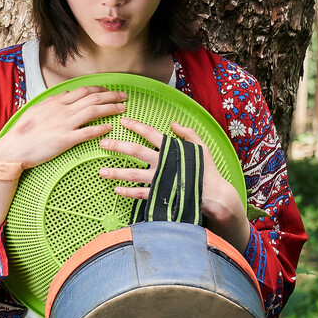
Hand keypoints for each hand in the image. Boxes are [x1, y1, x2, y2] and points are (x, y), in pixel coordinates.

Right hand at [0, 86, 126, 179]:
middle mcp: (62, 110)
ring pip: (94, 111)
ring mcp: (64, 124)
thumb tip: (65, 95)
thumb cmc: (22, 131)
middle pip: (93, 97)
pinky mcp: (65, 139)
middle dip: (111, 95)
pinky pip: (88, 132)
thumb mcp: (36, 110)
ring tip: (122, 109)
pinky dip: (101, 128)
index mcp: (55, 102)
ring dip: (111, 108)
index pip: (83, 90)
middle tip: (124, 96)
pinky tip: (110, 127)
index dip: (99, 89)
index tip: (109, 90)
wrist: (13, 148)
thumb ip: (52, 102)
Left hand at [97, 118, 248, 249]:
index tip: (123, 121)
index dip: (136, 126)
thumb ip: (188, 133)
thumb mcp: (201, 147)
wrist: (216, 196)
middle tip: (103, 143)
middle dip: (117, 146)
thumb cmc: (208, 170)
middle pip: (136, 151)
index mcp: (172, 149)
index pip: (151, 134)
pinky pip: (139, 193)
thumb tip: (173, 123)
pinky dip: (127, 192)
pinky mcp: (159, 194)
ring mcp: (159, 179)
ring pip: (133, 174)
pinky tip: (116, 189)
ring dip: (115, 172)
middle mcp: (163, 163)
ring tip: (101, 171)